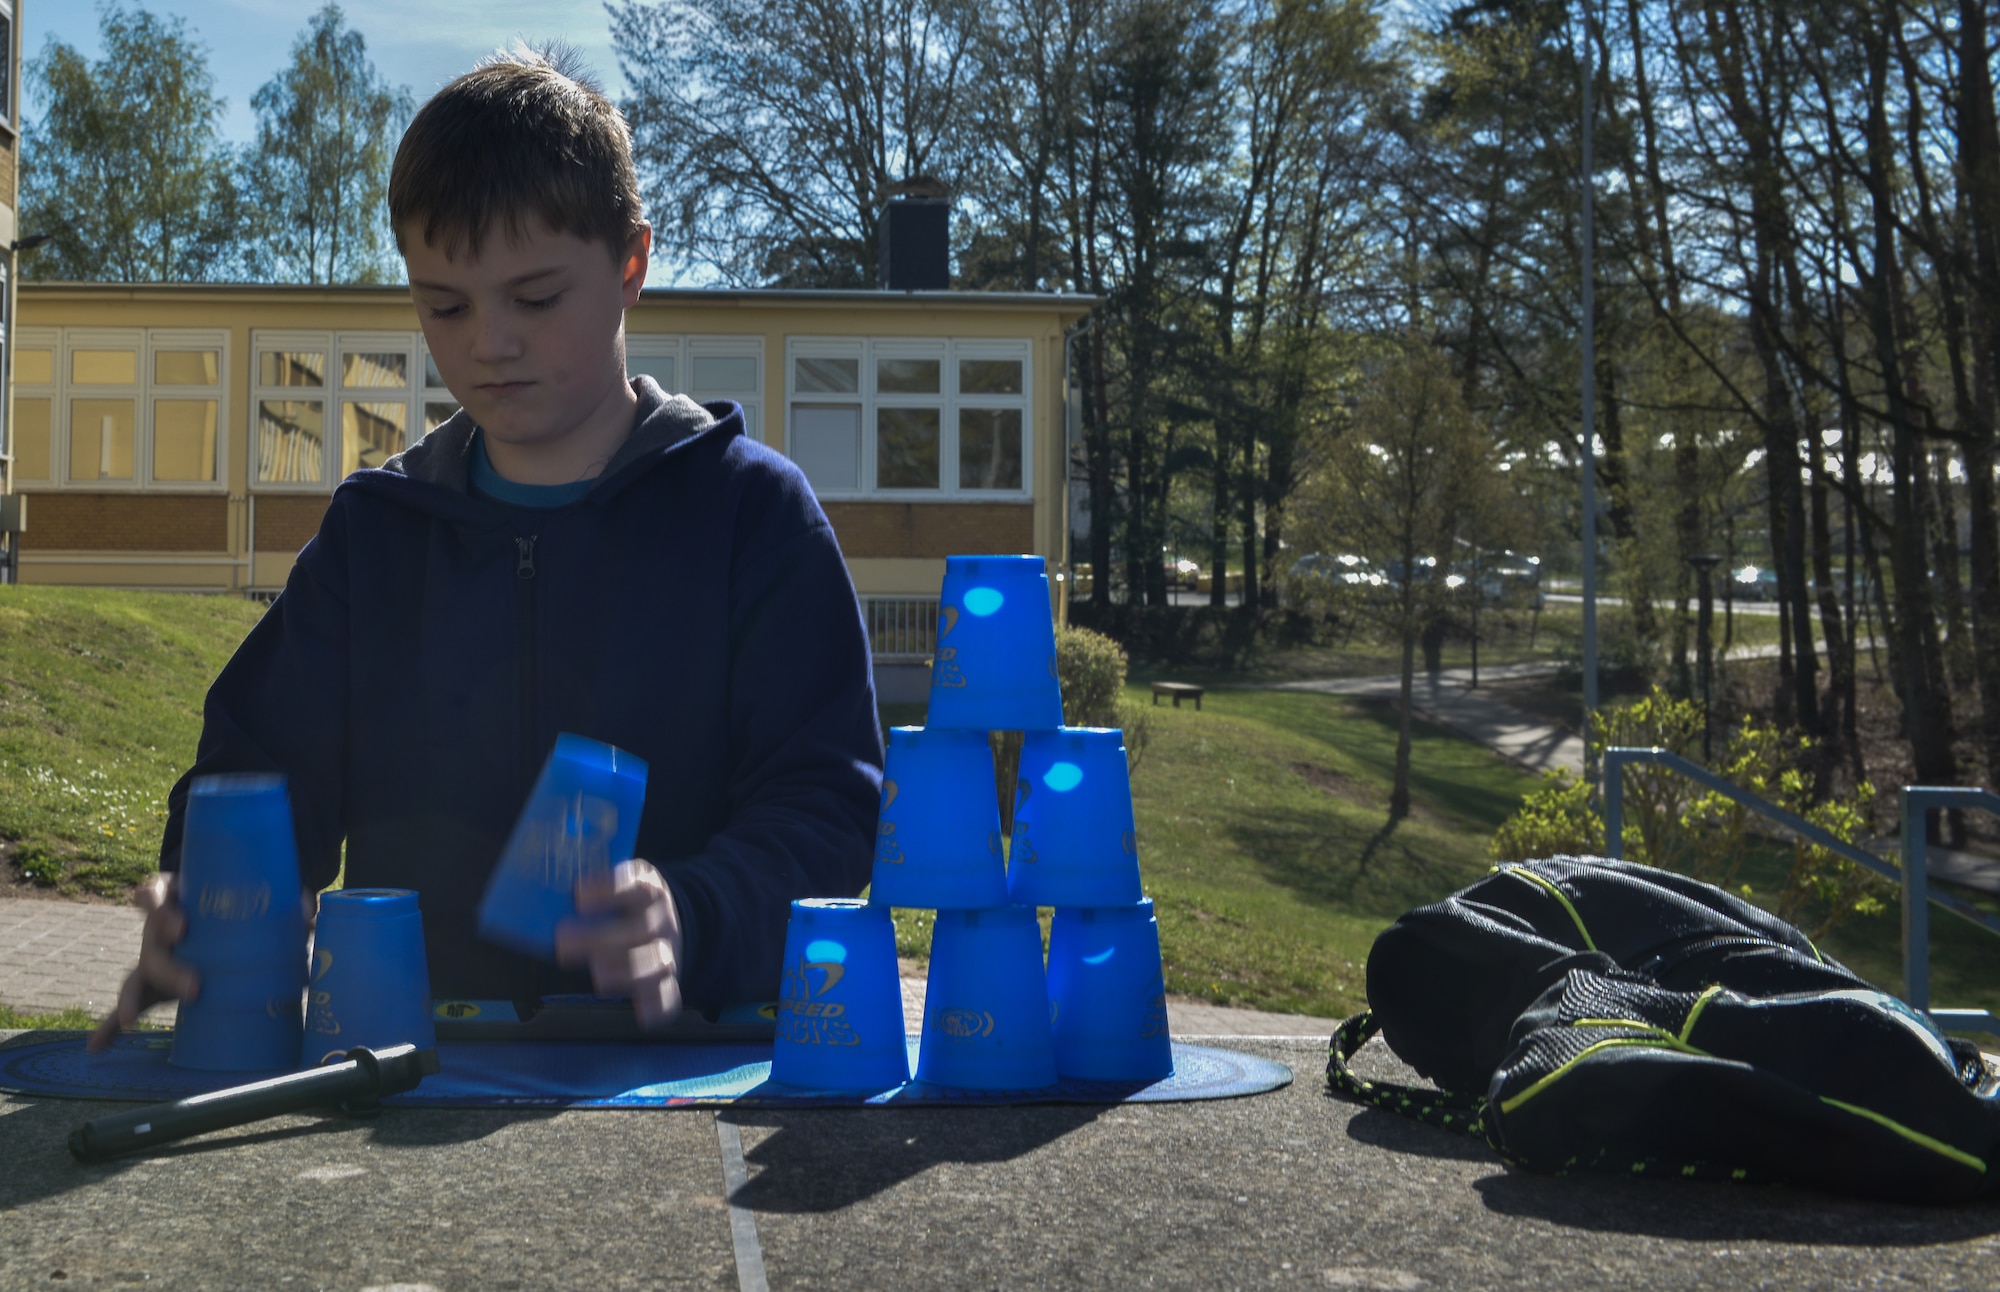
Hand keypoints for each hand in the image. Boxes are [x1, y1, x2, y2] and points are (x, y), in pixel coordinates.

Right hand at [90, 875, 319, 1053]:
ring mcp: (152, 959)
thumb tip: (307, 914)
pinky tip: (97, 1047)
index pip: (156, 894)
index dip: (159, 905)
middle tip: (196, 985)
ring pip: (135, 976)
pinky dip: (109, 1027)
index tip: (182, 926)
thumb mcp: (257, 903)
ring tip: (132, 1021)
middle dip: (168, 965)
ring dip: (130, 1000)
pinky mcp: (151, 987)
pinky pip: (126, 1006)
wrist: (222, 921)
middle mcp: (158, 930)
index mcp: (178, 899)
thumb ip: (283, 909)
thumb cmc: (237, 909)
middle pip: (151, 942)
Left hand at [556, 859, 684, 1028]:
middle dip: (600, 938)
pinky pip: (667, 998)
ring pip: (656, 964)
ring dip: (626, 971)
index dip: (610, 889)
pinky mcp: (666, 983)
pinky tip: (640, 1013)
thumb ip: (588, 892)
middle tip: (563, 941)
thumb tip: (543, 900)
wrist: (666, 924)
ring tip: (598, 974)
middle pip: (641, 930)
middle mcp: (661, 923)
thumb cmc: (627, 906)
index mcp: (649, 891)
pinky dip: (655, 1007)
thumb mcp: (615, 887)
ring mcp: (666, 954)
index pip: (637, 886)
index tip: (579, 895)